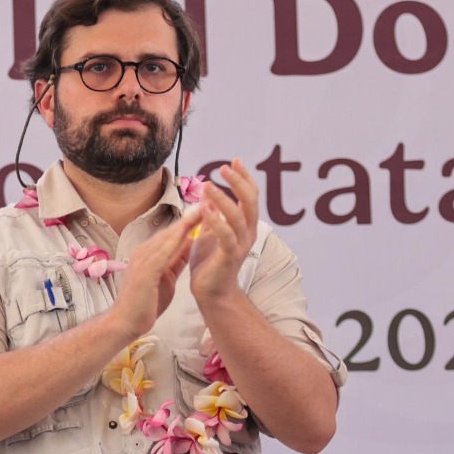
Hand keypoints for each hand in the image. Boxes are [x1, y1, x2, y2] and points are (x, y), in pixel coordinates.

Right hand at [107, 202, 205, 339]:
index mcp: (149, 254)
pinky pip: (162, 253)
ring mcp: (142, 261)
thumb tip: (190, 243)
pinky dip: (176, 241)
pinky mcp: (144, 272)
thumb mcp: (166, 277)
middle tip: (210, 199)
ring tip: (204, 209)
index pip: (172, 233)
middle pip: (171, 231)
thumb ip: (176, 260)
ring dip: (186, 223)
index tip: (209, 208)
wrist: (125, 323)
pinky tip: (188, 232)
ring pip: (167, 238)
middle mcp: (143, 252)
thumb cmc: (145, 304)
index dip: (191, 221)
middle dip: (192, 216)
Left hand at [187, 159, 257, 306]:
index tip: (234, 160)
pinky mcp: (229, 256)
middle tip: (224, 167)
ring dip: (223, 198)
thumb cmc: (210, 263)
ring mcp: (240, 244)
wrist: (211, 292)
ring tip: (208, 185)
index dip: (244, 177)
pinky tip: (204, 208)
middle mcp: (247, 232)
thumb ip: (214, 216)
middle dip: (238, 182)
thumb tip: (210, 197)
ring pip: (237, 216)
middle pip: (249, 201)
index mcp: (244, 225)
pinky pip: (225, 235)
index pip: (249, 196)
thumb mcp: (211, 234)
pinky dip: (215, 220)